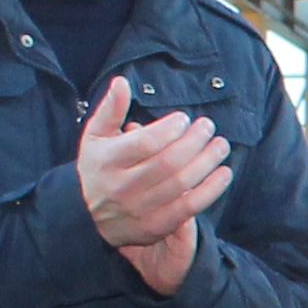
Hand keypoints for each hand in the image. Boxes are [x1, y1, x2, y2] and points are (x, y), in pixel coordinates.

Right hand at [74, 76, 230, 288]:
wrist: (84, 216)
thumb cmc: (97, 168)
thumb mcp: (95, 136)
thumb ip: (110, 109)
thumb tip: (122, 81)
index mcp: (109, 160)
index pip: (145, 143)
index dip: (170, 129)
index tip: (184, 119)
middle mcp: (123, 186)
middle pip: (168, 163)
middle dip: (194, 142)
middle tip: (208, 127)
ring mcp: (140, 208)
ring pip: (181, 184)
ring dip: (207, 162)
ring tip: (221, 145)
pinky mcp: (156, 226)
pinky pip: (189, 208)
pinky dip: (211, 190)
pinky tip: (224, 173)